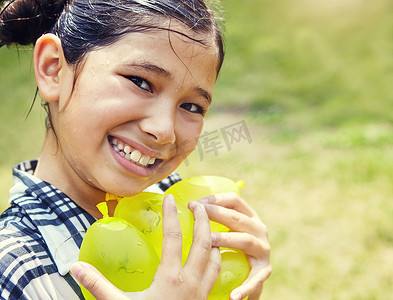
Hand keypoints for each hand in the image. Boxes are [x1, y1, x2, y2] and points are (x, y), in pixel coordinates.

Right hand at [71, 195, 220, 299]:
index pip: (174, 237)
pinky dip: (217, 260)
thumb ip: (98, 285)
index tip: (170, 198)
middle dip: (203, 219)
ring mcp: (202, 292)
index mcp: (171, 277)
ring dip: (213, 238)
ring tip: (208, 226)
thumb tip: (76, 267)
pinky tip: (212, 257)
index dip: (171, 215)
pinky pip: (217, 275)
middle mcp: (192, 281)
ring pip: (214, 257)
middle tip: (198, 204)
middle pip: (203, 242)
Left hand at [199, 192, 271, 299]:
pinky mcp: (264, 270)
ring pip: (245, 240)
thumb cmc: (229, 249)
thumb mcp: (224, 231)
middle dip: (214, 213)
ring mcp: (263, 249)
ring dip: (226, 239)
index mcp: (248, 216)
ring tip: (210, 241)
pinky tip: (232, 295)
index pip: (234, 200)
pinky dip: (244, 286)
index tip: (196, 202)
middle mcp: (258, 229)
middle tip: (195, 213)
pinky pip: (255, 278)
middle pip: (236, 218)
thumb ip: (211, 221)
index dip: (215, 198)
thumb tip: (185, 210)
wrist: (246, 280)